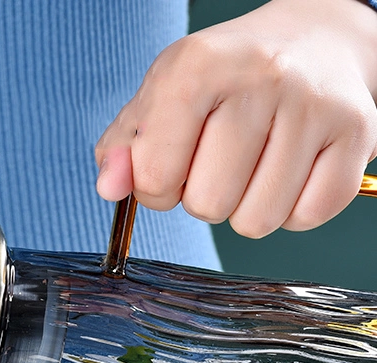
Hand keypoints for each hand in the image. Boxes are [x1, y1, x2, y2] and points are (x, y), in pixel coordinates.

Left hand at [95, 0, 376, 236]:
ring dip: (248, 209)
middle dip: (205, 199)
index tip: (175, 163)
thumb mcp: (165, 97)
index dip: (157, 187)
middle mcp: (262, 77)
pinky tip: (292, 171)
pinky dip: (294, 209)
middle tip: (222, 163)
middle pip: (208, 205)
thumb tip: (109, 187)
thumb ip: (125, 146)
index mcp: (199, 66)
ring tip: (257, 166)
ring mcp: (314, 105)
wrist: (319, 41)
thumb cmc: (228, 81)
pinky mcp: (357, 133)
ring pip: (257, 221)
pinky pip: (307, 217)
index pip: (154, 176)